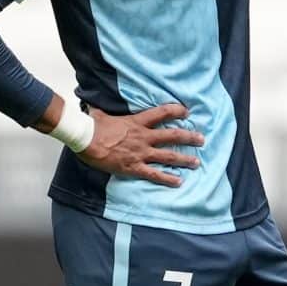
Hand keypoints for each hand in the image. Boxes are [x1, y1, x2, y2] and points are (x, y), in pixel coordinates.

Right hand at [79, 101, 203, 186]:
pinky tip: (179, 182)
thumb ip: (104, 108)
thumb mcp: (100, 113)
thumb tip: (95, 103)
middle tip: (202, 140)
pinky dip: (167, 179)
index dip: (177, 111)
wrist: (84, 139)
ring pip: (168, 156)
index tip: (187, 112)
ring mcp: (140, 153)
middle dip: (189, 138)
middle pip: (172, 136)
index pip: (162, 113)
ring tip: (196, 162)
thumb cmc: (91, 126)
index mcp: (137, 122)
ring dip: (184, 159)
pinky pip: (154, 174)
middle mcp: (144, 137)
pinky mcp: (134, 167)